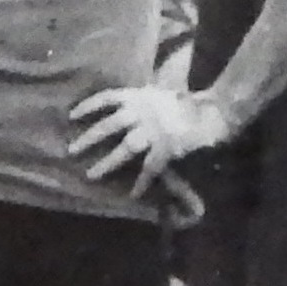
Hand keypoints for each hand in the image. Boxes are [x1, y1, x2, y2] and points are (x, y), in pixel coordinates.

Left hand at [68, 82, 230, 187]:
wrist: (215, 111)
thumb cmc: (191, 103)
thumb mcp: (163, 93)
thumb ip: (146, 100)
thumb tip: (132, 105)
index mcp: (141, 96)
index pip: (107, 98)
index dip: (88, 106)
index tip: (71, 115)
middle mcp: (142, 111)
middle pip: (109, 125)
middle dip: (89, 138)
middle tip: (71, 151)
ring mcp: (153, 131)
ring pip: (124, 148)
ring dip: (107, 162)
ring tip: (91, 175)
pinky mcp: (166, 148)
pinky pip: (149, 167)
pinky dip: (142, 181)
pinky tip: (134, 193)